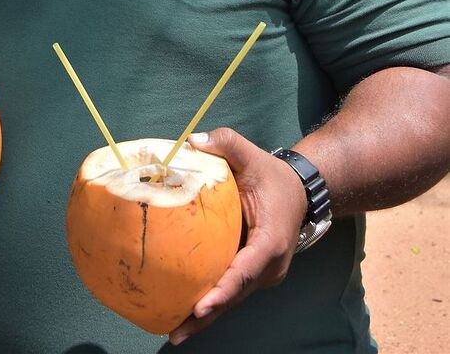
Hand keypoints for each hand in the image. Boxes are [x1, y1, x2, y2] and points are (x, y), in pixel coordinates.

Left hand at [169, 128, 306, 345]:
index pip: (245, 270)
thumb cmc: (272, 175)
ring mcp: (263, 274)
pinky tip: (184, 316)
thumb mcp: (252, 155)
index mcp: (270, 241)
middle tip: (176, 330)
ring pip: (233, 298)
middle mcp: (269, 266)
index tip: (202, 306)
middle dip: (207, 315)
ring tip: (174, 331)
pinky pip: (231, 291)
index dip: (223, 290)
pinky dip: (210, 304)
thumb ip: (226, 143)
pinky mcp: (253, 275)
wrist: (299, 191)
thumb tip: (193, 141)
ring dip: (206, 317)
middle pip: (236, 294)